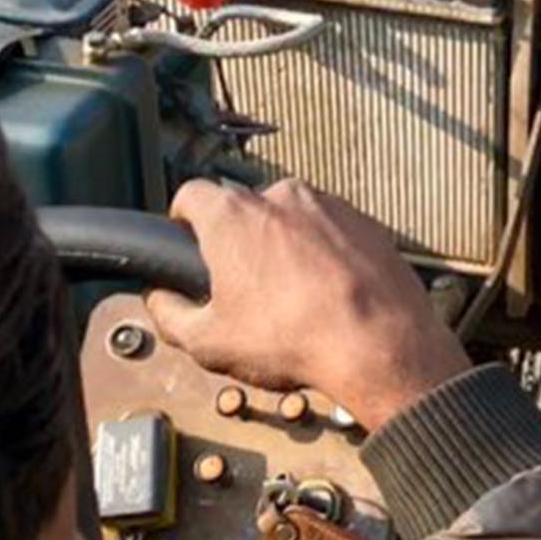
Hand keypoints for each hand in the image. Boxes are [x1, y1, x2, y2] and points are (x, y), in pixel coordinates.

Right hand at [144, 179, 469, 429]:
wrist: (380, 344)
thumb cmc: (294, 339)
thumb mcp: (209, 341)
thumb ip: (171, 315)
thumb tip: (160, 301)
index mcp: (234, 216)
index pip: (191, 195)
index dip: (183, 219)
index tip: (187, 239)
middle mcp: (282, 197)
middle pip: (245, 207)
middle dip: (239, 239)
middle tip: (242, 282)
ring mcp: (330, 205)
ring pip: (293, 217)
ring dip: (285, 244)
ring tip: (291, 293)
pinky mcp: (367, 222)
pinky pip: (334, 230)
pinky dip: (326, 252)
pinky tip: (328, 290)